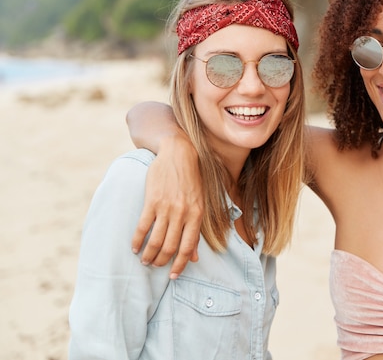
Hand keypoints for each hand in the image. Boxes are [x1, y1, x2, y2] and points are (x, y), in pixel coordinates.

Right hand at [131, 134, 203, 278]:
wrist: (179, 154)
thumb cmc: (191, 180)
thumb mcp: (200, 204)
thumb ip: (196, 231)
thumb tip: (196, 258)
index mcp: (196, 215)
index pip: (189, 248)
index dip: (180, 265)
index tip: (173, 276)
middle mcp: (183, 213)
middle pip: (171, 247)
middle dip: (162, 261)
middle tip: (155, 266)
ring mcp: (167, 207)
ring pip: (156, 240)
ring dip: (149, 254)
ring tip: (144, 260)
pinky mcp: (152, 200)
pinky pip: (143, 226)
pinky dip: (138, 240)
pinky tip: (134, 247)